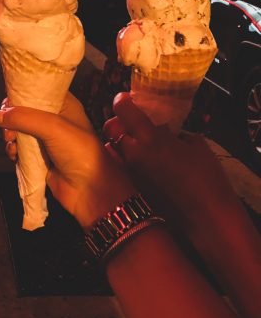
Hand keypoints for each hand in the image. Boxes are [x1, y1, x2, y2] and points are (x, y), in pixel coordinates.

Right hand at [0, 94, 134, 227]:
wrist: (90, 189)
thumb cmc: (78, 152)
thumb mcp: (53, 127)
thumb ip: (24, 118)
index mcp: (63, 105)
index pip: (38, 90)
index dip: (21, 93)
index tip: (8, 101)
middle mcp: (54, 119)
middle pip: (24, 111)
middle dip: (11, 118)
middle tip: (9, 128)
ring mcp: (46, 139)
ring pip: (19, 130)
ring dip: (10, 136)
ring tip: (13, 144)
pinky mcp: (39, 157)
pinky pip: (20, 149)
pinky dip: (14, 151)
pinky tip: (14, 155)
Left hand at [103, 93, 237, 236]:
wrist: (206, 218)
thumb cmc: (206, 179)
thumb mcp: (196, 146)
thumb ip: (174, 134)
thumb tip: (165, 131)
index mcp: (150, 137)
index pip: (123, 109)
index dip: (123, 100)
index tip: (127, 99)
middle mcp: (133, 152)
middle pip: (110, 128)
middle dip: (118, 122)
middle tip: (130, 122)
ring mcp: (129, 172)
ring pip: (112, 148)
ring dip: (120, 142)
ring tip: (135, 143)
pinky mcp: (131, 187)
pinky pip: (119, 166)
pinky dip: (124, 160)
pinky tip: (139, 163)